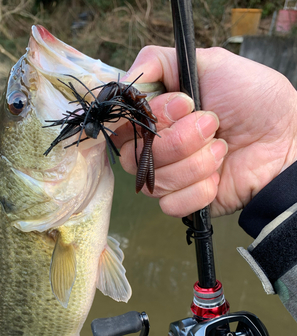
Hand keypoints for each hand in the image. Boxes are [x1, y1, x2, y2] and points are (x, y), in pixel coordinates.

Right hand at [114, 46, 296, 216]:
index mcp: (157, 115)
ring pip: (155, 180)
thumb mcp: (210, 63)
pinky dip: (200, 190)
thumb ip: (160, 61)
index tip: (185, 104)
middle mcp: (156, 146)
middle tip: (212, 124)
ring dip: (196, 163)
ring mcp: (168, 175)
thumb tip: (126, 78)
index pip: (125, 123)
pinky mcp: (184, 201)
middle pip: (133, 155)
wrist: (286, 140)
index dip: (153, 116)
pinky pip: (170, 204)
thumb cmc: (254, 101)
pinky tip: (219, 176)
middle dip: (180, 140)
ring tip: (222, 148)